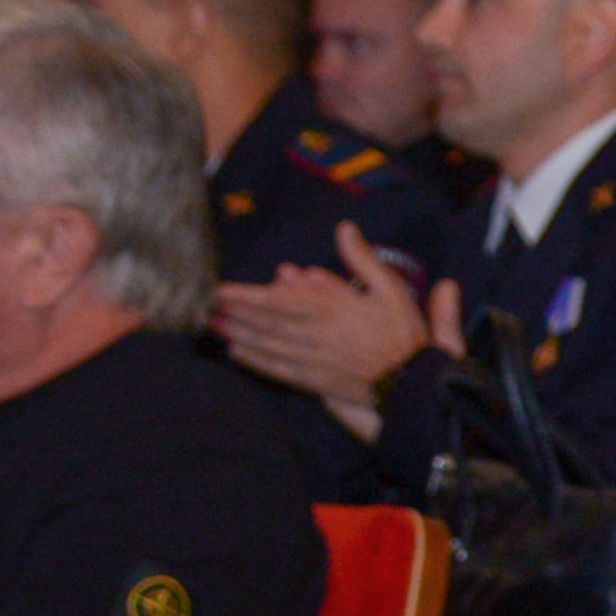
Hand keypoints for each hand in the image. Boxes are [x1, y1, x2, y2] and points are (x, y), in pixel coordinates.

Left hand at [210, 226, 433, 424]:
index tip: (217, 289)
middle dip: (230, 314)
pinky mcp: (316, 381)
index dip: (244, 296)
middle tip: (199, 305)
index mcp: (331, 309)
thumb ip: (364, 260)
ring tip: (210, 325)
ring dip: (235, 335)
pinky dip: (256, 362)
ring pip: (266, 345)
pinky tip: (237, 354)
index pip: (277, 300)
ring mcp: (312, 360)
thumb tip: (345, 228)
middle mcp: (314, 334)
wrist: (416, 386)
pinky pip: (280, 371)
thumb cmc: (406, 336)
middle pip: (264, 322)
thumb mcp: (393, 289)